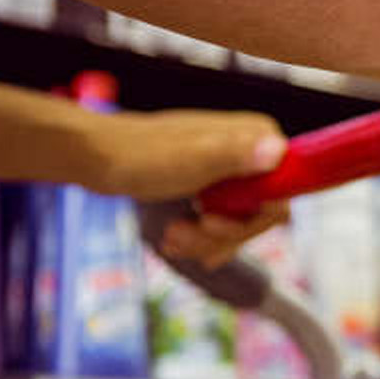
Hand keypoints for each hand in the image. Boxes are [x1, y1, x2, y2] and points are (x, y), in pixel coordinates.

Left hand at [89, 109, 290, 267]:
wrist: (96, 157)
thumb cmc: (139, 155)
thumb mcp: (191, 159)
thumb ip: (235, 155)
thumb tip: (277, 151)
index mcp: (257, 137)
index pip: (283, 194)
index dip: (254, 220)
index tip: (214, 224)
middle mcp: (252, 151)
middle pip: (261, 214)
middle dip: (224, 235)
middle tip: (186, 234)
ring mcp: (233, 169)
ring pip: (241, 223)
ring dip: (206, 240)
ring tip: (172, 238)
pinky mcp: (214, 185)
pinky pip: (223, 222)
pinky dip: (200, 238)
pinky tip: (175, 240)